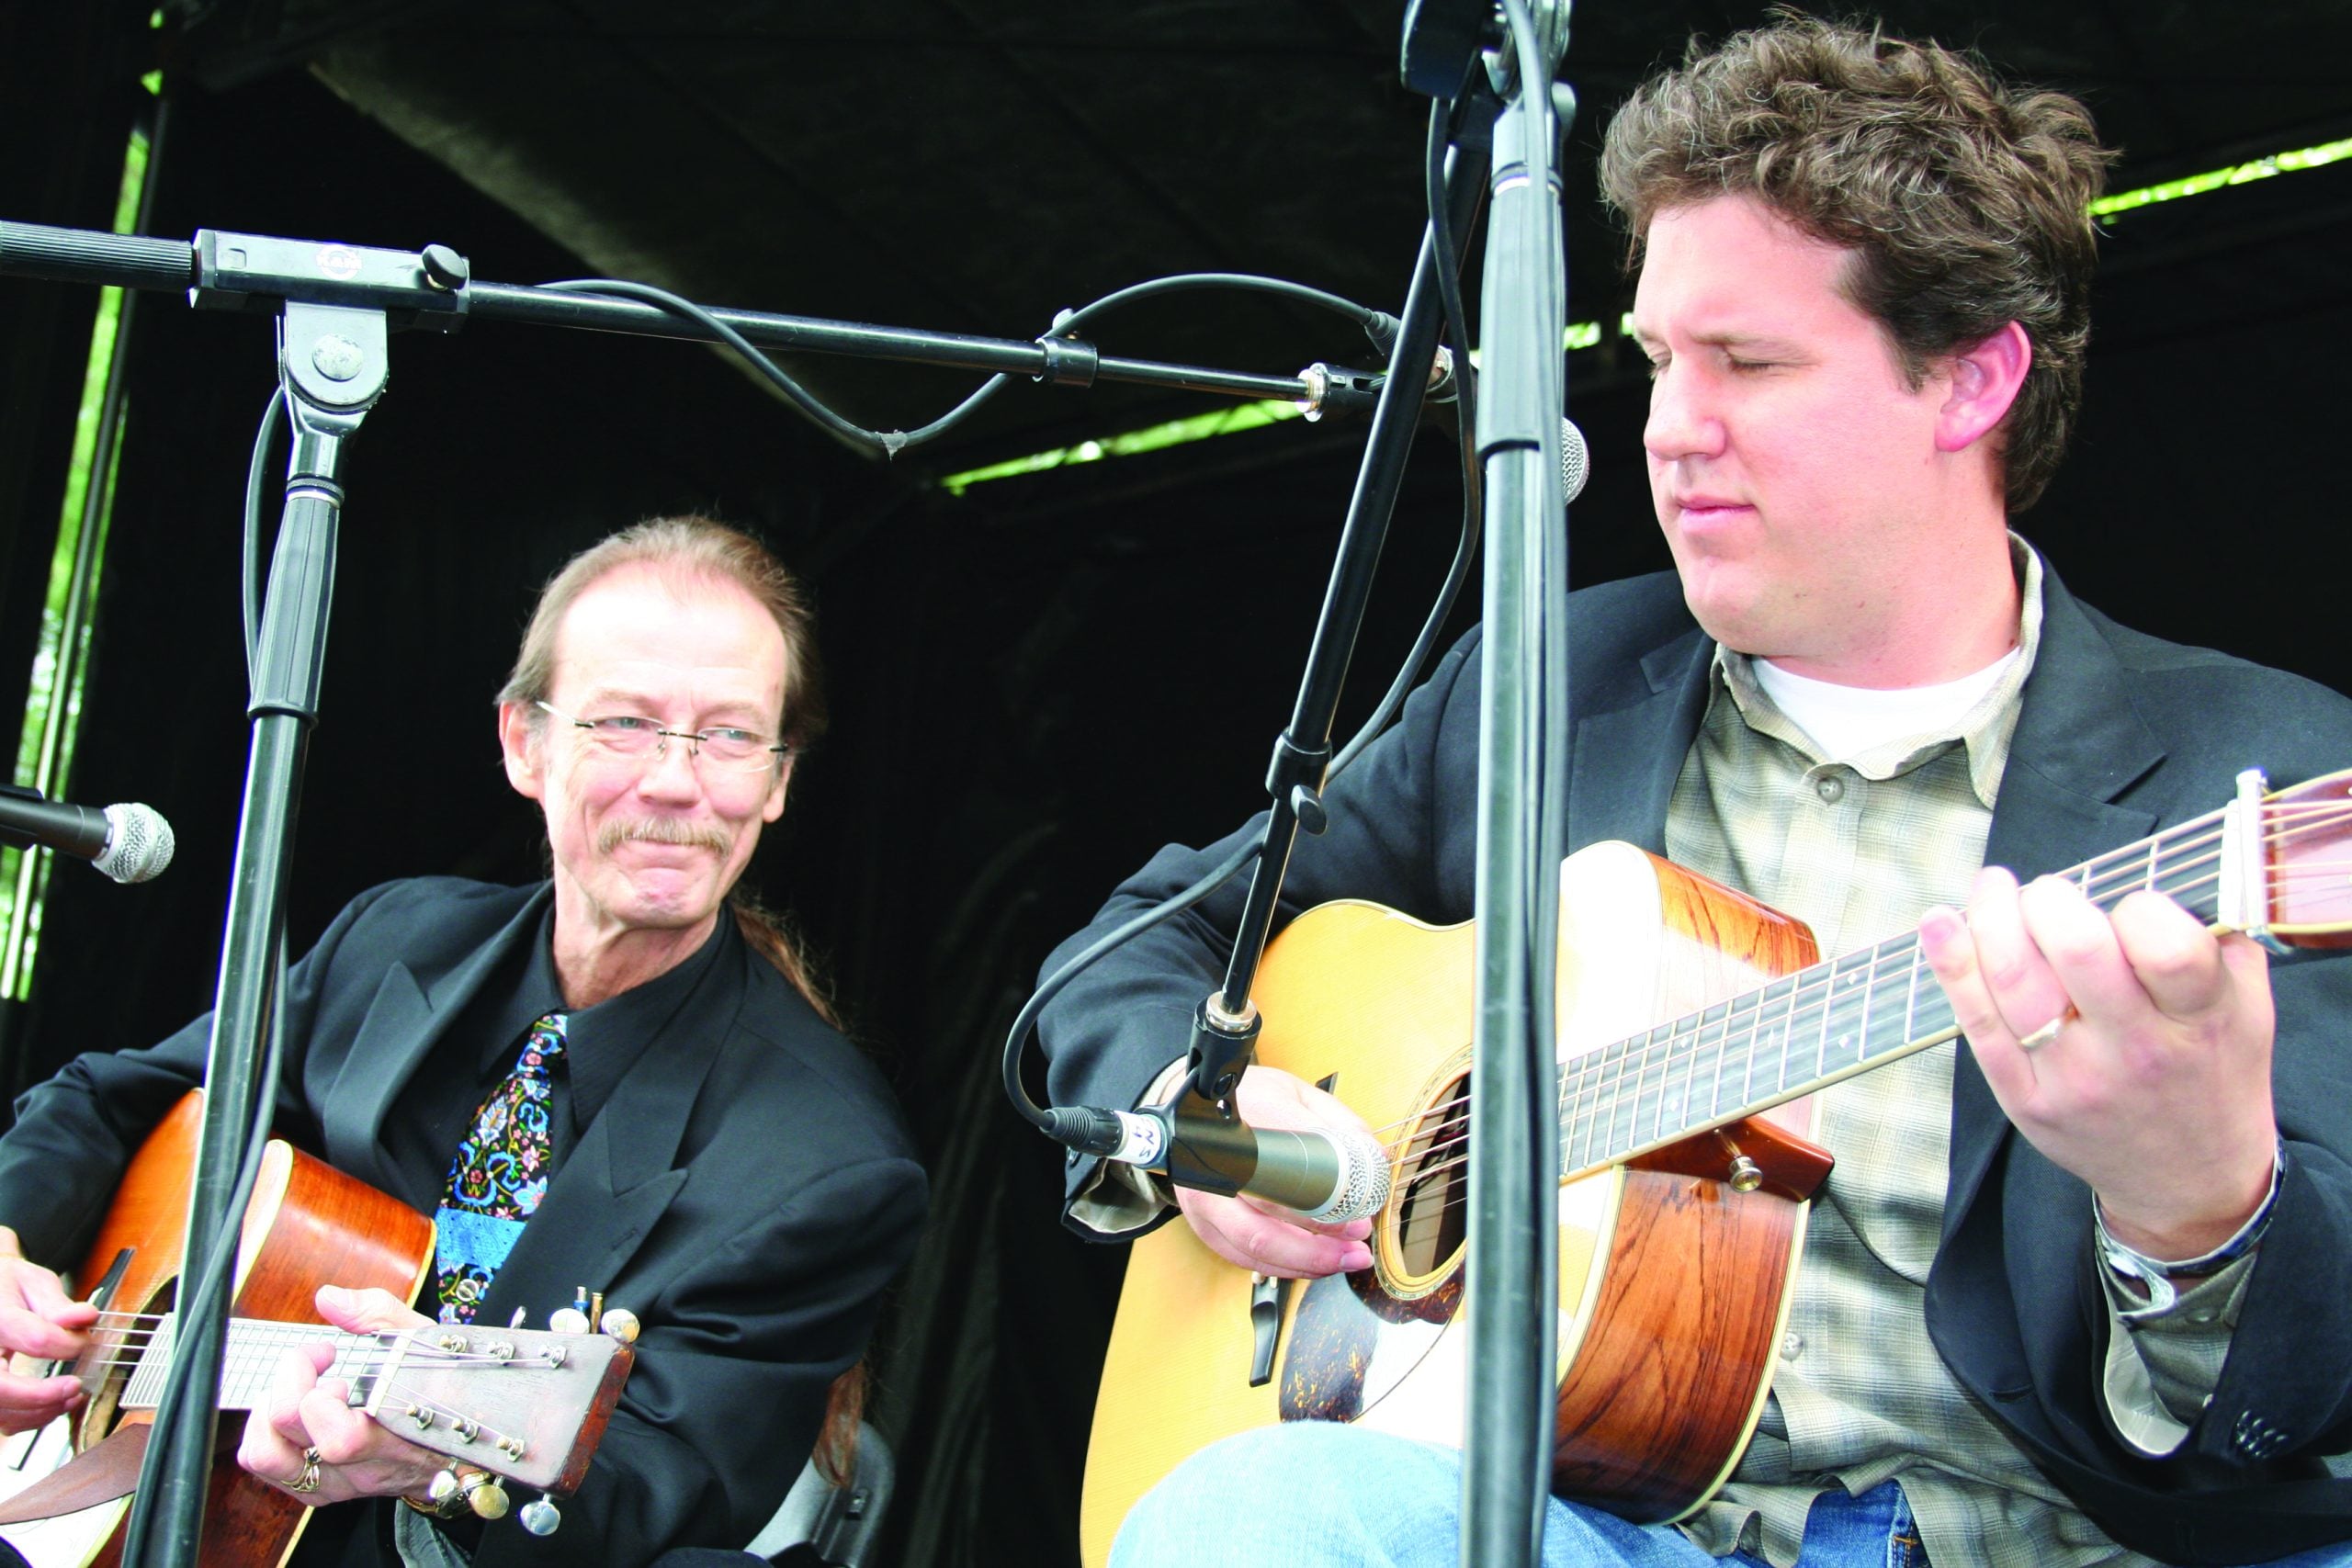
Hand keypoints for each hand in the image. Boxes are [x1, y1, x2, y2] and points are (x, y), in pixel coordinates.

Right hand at [0, 1226, 93, 1434]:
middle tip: (75, 1386)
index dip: (68, 1344)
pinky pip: (0, 1419)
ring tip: (71, 1397)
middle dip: (41, 1395)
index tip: (86, 1341)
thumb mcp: (31, 1281)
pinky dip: (27, 1419)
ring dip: (39, 1412)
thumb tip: (84, 1318)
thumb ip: (57, 1304)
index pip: (35, 1339)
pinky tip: (51, 1405)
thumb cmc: (3, 1286)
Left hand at [238, 1285, 449, 1507]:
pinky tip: (298, 1409)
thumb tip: (328, 1299)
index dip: (319, 1395)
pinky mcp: (316, 1489)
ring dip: (267, 1414)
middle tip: (316, 1360)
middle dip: (287, 1383)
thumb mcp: (427, 1345)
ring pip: (265, 1458)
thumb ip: (379, 1315)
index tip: (331, 1356)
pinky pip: (266, 1466)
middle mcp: (358, 1471)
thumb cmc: (445, 1392)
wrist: (462, 1446)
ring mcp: (334, 1484)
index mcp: (394, 1439)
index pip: (339, 1440)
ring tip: (299, 1388)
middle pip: (286, 1443)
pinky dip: (266, 1431)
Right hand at [1173, 1066, 1376, 1279]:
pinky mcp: (1206, 1224)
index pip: (1287, 1168)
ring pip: (1253, 1246)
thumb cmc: (1250, 1101)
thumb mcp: (1299, 1094)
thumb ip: (1338, 1122)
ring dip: (1304, 1262)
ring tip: (1344, 1259)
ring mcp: (1207, 1199)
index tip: (1359, 1213)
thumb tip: (1375, 1156)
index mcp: (1246, 1124)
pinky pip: (1244, 1257)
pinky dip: (1284, 1266)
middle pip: (1264, 1221)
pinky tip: (1315, 1262)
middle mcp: (1218, 1166)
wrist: (1196, 1111)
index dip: (1326, 1200)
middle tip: (1356, 1247)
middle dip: (1316, 1245)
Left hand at [1918, 866, 2278, 1259]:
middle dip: (2050, 900)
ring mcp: (2074, 1077)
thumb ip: (2216, 942)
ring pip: (2015, 980)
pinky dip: (1952, 964)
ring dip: (1992, 916)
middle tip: (2047, 892)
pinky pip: (1977, 1023)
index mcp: (2200, 1021)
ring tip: (1995, 888)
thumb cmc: (2213, 1075)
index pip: (2164, 946)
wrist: (2190, 1181)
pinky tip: (1941, 923)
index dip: (2140, 908)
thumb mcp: (2246, 1010)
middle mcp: (2137, 1050)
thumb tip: (2166, 879)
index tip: (2129, 905)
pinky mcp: (2024, 1098)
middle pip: (2076, 951)